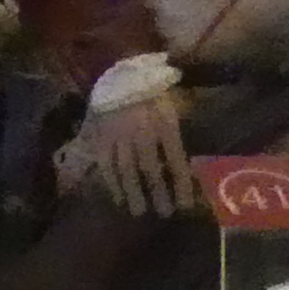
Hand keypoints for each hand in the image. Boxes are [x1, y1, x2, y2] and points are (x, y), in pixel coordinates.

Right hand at [65, 89, 199, 216]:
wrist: (119, 75)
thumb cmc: (151, 91)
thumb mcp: (173, 107)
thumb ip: (176, 133)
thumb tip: (187, 164)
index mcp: (164, 126)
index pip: (175, 161)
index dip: (180, 184)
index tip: (184, 205)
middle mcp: (141, 134)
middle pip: (150, 170)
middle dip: (158, 194)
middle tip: (163, 214)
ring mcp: (118, 138)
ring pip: (126, 171)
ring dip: (133, 193)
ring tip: (139, 212)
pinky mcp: (101, 139)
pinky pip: (105, 165)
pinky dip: (112, 183)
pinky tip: (118, 197)